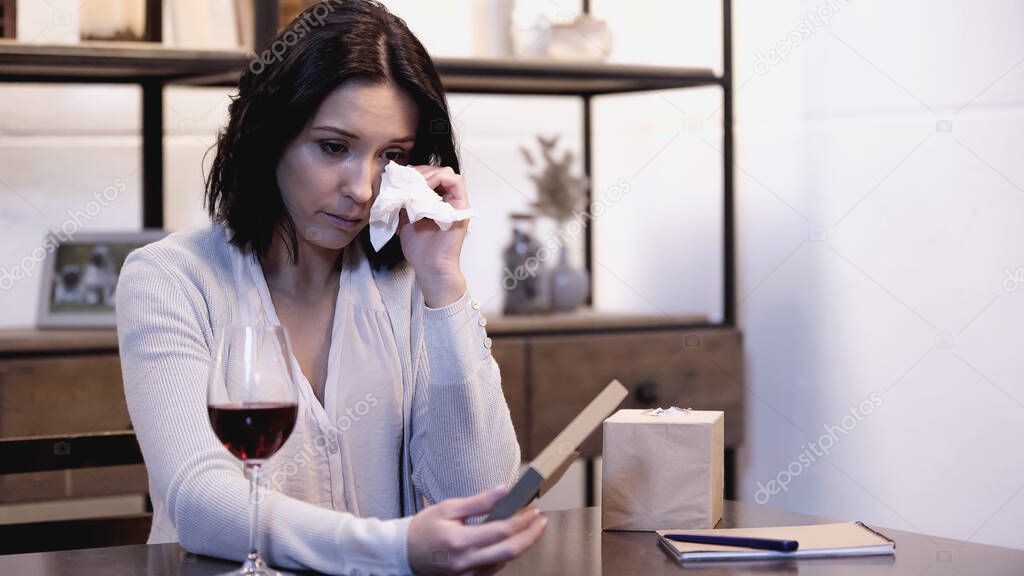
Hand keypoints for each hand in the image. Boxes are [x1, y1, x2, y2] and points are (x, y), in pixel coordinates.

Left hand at [397, 165, 469, 307]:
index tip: (401, 179)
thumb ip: (404, 201)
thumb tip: (396, 183)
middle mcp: (449, 200)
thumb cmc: (419, 249)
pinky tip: (425, 187)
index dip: (416, 173)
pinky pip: (456, 181)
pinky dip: (439, 179)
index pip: (429, 176)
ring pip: (447, 172)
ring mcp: (457, 203)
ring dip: (429, 174)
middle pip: (438, 171)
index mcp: (437, 202)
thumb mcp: (406, 218)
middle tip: (406, 180)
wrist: (430, 266)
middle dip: (420, 172)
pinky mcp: (462, 206)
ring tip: (415, 184)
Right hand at [407, 485, 547, 575]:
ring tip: (531, 529)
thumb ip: (478, 502)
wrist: (403, 553)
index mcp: (460, 541)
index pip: (501, 531)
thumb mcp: (448, 508)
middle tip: (542, 522)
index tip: (534, 510)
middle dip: (530, 536)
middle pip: (510, 551)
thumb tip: (504, 491)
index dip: (522, 520)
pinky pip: (494, 568)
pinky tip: (511, 542)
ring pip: (504, 562)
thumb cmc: (423, 528)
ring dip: (521, 545)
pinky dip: (506, 555)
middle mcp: (466, 562)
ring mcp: (467, 574)